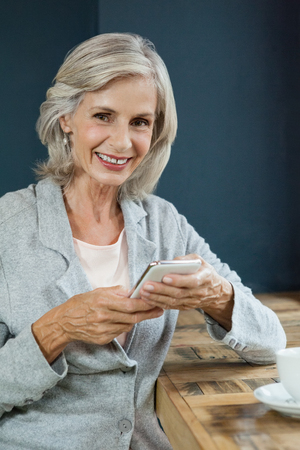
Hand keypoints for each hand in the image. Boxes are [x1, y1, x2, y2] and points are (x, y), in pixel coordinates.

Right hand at [32, 285, 162, 362]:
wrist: (64, 322)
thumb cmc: (81, 303)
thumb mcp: (97, 292)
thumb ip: (116, 292)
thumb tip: (133, 291)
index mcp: (103, 302)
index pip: (130, 304)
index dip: (145, 304)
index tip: (156, 301)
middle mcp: (103, 317)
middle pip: (132, 317)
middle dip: (148, 313)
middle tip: (159, 309)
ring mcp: (103, 330)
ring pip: (128, 325)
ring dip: (138, 319)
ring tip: (146, 312)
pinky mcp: (102, 339)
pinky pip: (120, 331)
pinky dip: (126, 325)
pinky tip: (127, 320)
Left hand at [139, 254, 233, 330]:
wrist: (215, 290)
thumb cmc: (203, 271)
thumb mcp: (199, 260)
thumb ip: (186, 259)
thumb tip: (170, 262)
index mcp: (205, 278)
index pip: (192, 281)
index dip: (178, 280)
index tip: (165, 277)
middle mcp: (200, 292)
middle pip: (179, 293)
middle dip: (161, 289)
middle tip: (146, 285)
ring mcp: (193, 301)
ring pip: (173, 301)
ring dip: (157, 298)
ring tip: (143, 292)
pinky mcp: (186, 307)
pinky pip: (171, 306)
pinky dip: (159, 303)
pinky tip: (148, 299)